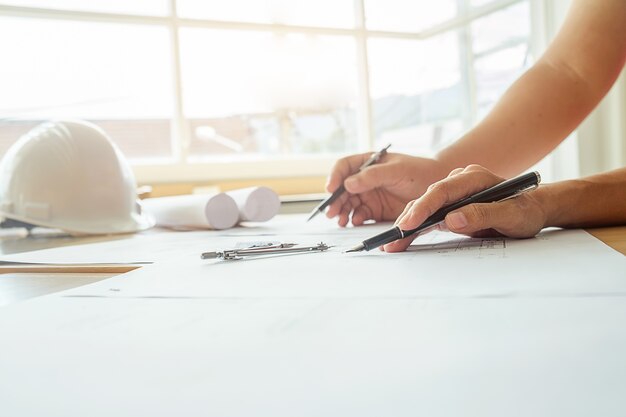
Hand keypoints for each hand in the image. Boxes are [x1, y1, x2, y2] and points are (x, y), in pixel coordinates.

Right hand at [325, 152, 448, 226]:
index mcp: (367, 163)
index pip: (344, 167)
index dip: (335, 177)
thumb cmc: (418, 171)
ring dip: (342, 211)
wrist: (437, 189)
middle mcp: (364, 179)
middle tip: (332, 211)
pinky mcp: (376, 210)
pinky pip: (360, 215)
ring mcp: (369, 195)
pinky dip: (354, 219)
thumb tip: (348, 184)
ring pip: (348, 203)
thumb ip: (372, 176)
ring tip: (341, 220)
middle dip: (335, 200)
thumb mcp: (395, 170)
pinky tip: (355, 221)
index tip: (331, 189)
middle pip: (342, 189)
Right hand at [383, 165, 547, 251]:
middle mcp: (459, 181)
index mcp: (473, 177)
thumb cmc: (527, 212)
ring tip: (392, 244)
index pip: (442, 190)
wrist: (534, 211)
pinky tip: (402, 240)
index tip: (410, 223)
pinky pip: (429, 217)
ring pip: (424, 208)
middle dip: (409, 220)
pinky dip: (416, 229)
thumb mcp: (512, 216)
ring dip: (408, 226)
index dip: (424, 207)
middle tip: (393, 239)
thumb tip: (452, 219)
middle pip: (428, 199)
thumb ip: (483, 215)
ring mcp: (453, 194)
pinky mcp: (450, 207)